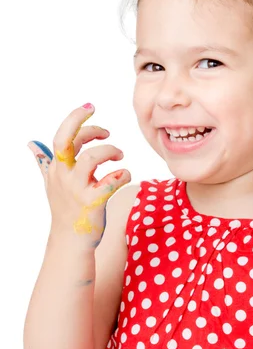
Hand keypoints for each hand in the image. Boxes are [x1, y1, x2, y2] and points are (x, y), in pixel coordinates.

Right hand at [27, 104, 130, 247]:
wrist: (70, 241)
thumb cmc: (64, 209)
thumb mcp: (51, 183)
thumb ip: (43, 162)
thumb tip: (31, 144)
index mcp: (57, 167)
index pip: (62, 135)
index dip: (76, 118)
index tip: (91, 107)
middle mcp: (64, 176)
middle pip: (70, 142)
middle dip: (91, 130)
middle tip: (107, 133)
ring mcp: (77, 190)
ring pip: (90, 158)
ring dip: (109, 151)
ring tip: (119, 155)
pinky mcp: (93, 203)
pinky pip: (111, 183)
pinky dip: (122, 175)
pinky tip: (125, 175)